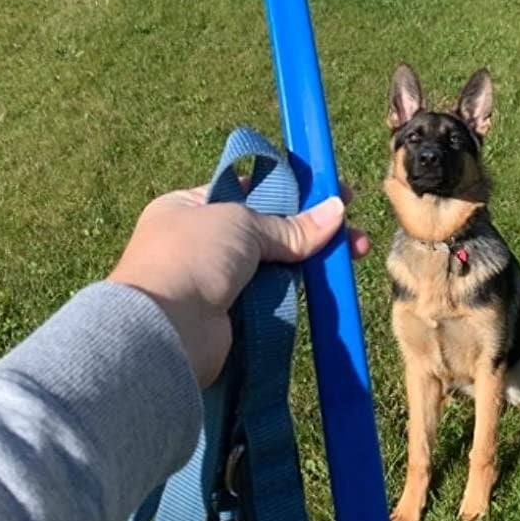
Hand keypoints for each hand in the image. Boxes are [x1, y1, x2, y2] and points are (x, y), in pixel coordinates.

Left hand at [110, 184, 368, 386]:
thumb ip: (290, 224)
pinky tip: (329, 281)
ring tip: (355, 252)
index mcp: (189, 206)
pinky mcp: (233, 316)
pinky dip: (300, 289)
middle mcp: (200, 241)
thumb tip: (337, 211)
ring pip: (276, 264)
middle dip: (311, 227)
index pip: (247, 191)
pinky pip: (274, 295)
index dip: (291, 190)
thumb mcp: (242, 223)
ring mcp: (216, 280)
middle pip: (268, 229)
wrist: (163, 330)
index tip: (331, 190)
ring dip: (313, 258)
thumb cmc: (191, 257)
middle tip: (353, 227)